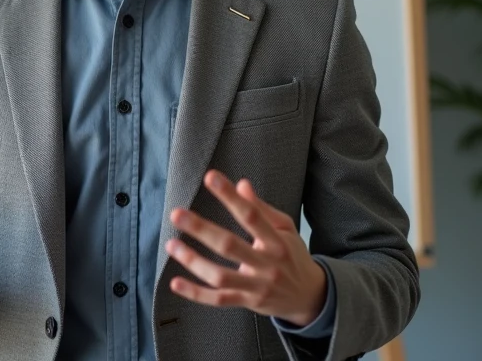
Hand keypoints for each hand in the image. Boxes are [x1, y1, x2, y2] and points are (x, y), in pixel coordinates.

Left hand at [165, 171, 326, 326]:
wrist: (309, 296)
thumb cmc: (292, 255)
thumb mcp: (285, 228)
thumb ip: (261, 208)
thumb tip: (241, 184)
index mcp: (276, 241)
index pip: (251, 216)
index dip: (230, 197)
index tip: (211, 178)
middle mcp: (266, 264)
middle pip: (230, 246)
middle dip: (202, 229)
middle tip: (177, 214)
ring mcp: (256, 286)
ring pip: (221, 276)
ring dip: (193, 261)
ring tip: (172, 245)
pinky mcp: (247, 303)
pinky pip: (218, 300)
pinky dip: (196, 293)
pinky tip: (175, 282)